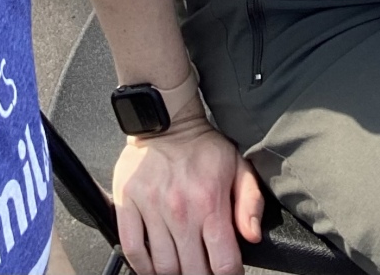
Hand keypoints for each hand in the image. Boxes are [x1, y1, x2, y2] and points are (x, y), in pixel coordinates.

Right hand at [112, 107, 263, 274]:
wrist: (166, 121)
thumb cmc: (203, 147)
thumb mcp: (238, 167)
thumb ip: (251, 203)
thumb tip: (252, 235)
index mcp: (210, 202)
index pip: (224, 264)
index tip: (226, 271)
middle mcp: (180, 209)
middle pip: (192, 272)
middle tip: (202, 267)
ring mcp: (151, 207)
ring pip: (163, 267)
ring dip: (173, 273)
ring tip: (180, 265)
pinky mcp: (127, 202)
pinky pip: (131, 249)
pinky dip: (142, 266)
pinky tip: (152, 265)